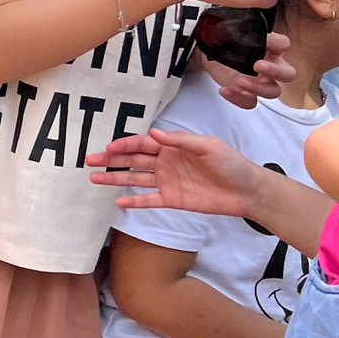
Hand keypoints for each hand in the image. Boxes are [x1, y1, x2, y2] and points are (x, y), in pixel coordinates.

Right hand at [88, 127, 265, 216]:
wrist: (248, 190)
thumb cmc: (232, 164)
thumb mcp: (209, 146)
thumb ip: (181, 141)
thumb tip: (155, 135)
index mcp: (173, 147)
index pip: (143, 144)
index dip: (125, 145)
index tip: (109, 148)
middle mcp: (166, 163)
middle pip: (133, 160)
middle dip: (111, 160)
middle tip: (90, 160)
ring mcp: (167, 182)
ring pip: (135, 179)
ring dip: (115, 178)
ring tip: (94, 179)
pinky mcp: (172, 200)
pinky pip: (149, 200)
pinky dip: (134, 202)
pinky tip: (118, 203)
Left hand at [199, 31, 294, 110]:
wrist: (208, 54)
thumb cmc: (226, 43)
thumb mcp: (234, 33)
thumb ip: (248, 34)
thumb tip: (257, 36)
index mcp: (271, 48)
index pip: (283, 44)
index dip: (277, 44)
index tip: (264, 43)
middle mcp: (271, 66)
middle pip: (288, 74)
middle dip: (276, 71)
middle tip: (257, 66)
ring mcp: (259, 82)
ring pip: (273, 92)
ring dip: (258, 88)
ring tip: (239, 81)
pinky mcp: (246, 94)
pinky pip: (250, 103)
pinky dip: (238, 99)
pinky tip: (225, 90)